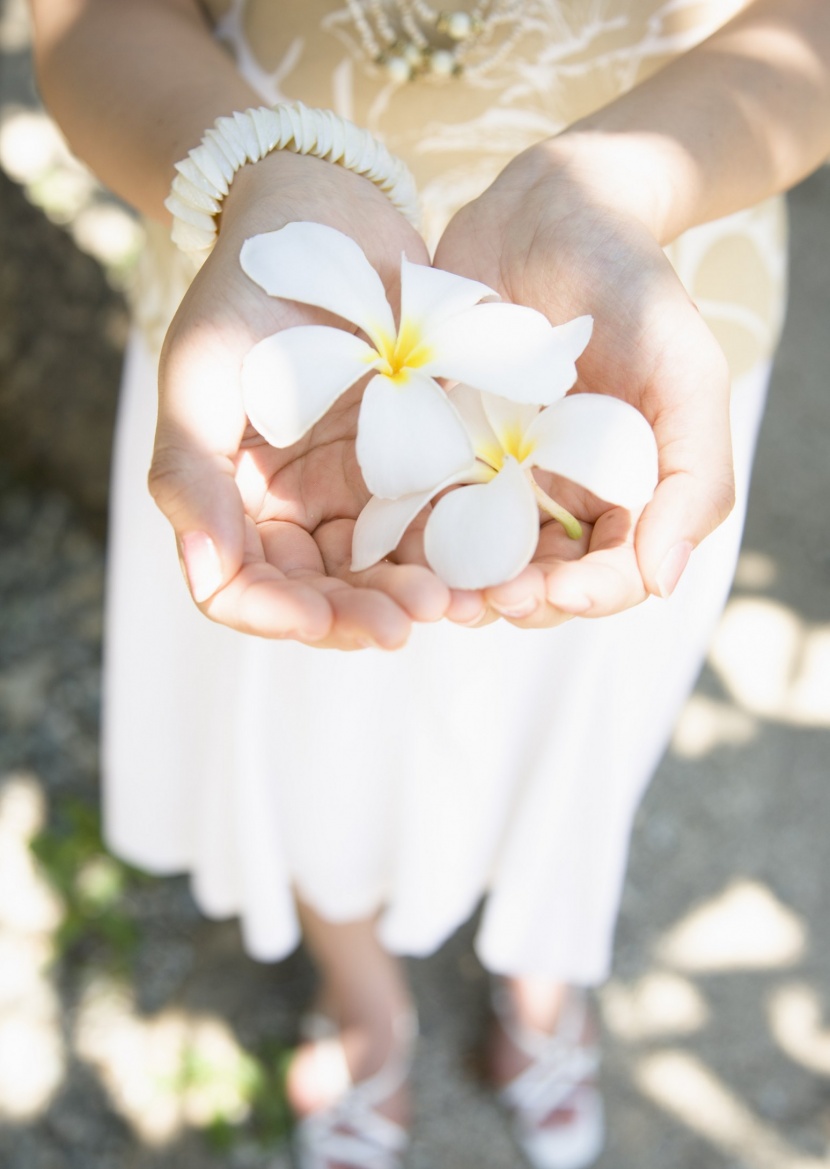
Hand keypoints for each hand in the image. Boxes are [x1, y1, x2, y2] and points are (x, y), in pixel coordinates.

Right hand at [151, 151, 477, 648]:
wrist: (322, 208)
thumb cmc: (244, 287)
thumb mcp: (200, 377)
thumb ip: (193, 476)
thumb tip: (208, 577)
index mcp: (234, 499)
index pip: (246, 589)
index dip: (282, 616)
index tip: (326, 620)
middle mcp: (295, 508)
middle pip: (323, 595)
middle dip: (363, 614)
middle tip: (414, 619)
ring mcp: (359, 490)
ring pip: (385, 572)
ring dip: (417, 594)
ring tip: (459, 600)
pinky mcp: (418, 463)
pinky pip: (438, 521)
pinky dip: (459, 548)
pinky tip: (490, 559)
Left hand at [433, 136, 734, 627]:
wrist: (551, 207)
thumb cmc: (633, 284)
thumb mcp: (688, 372)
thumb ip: (694, 478)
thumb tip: (664, 583)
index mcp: (628, 490)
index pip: (613, 575)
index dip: (585, 596)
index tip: (546, 592)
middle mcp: (562, 494)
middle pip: (542, 580)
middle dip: (513, 600)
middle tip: (473, 602)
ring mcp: (498, 474)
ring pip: (480, 557)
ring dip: (457, 584)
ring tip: (429, 592)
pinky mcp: (444, 445)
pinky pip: (426, 504)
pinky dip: (413, 533)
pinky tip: (392, 546)